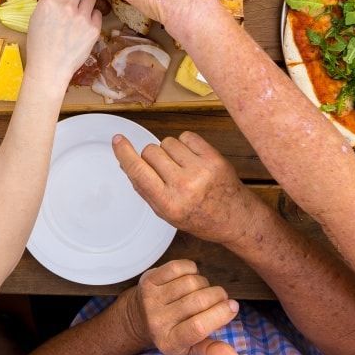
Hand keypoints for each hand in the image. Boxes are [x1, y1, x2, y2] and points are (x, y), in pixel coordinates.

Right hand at [25, 0, 102, 85]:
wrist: (50, 67)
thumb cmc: (39, 44)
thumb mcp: (35, 17)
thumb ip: (46, 0)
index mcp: (49, 1)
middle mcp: (66, 5)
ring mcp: (82, 17)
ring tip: (81, 7)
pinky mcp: (93, 28)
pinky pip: (97, 12)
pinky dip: (92, 15)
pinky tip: (84, 23)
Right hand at [114, 130, 261, 245]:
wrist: (236, 218)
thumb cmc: (199, 218)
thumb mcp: (166, 213)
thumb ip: (145, 188)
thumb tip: (126, 163)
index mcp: (169, 203)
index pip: (139, 171)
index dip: (125, 153)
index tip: (117, 140)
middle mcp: (184, 186)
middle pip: (151, 152)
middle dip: (152, 158)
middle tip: (165, 171)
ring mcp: (201, 170)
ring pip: (167, 142)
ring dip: (169, 151)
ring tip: (181, 166)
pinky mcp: (214, 158)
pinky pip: (186, 136)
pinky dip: (185, 144)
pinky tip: (192, 159)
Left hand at [118, 259, 240, 354]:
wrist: (137, 318)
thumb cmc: (171, 333)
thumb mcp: (190, 348)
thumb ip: (212, 351)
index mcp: (170, 342)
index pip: (198, 327)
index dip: (220, 314)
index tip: (233, 307)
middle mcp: (158, 321)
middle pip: (199, 301)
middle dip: (218, 296)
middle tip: (221, 298)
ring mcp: (151, 299)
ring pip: (191, 282)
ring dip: (204, 283)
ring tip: (203, 290)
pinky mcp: (148, 280)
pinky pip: (178, 267)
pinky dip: (191, 269)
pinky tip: (191, 277)